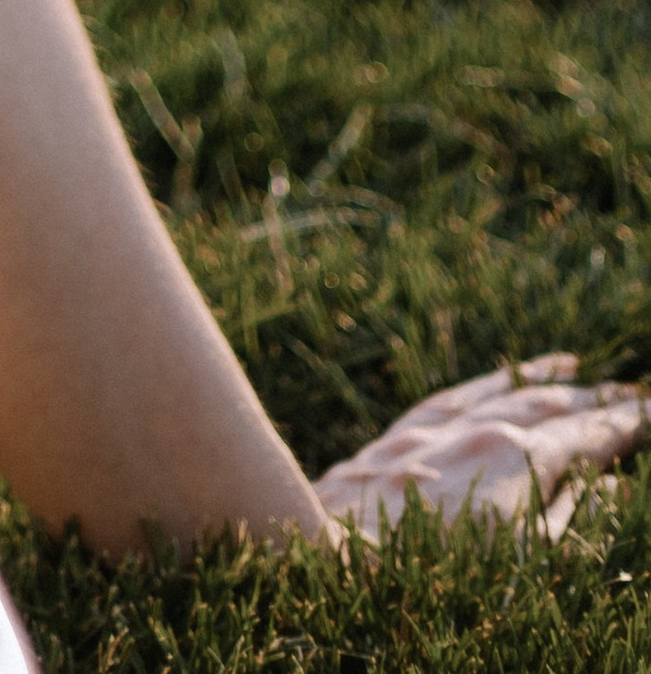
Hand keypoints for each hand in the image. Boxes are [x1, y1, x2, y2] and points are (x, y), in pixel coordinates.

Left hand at [313, 356, 650, 540]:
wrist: (329, 553)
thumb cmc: (432, 573)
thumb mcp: (521, 560)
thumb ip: (563, 516)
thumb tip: (598, 484)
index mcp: (517, 457)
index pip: (585, 434)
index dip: (622, 425)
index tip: (648, 412)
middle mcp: (479, 428)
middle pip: (550, 405)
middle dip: (594, 401)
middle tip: (632, 394)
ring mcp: (438, 428)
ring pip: (504, 393)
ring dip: (546, 384)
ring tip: (581, 374)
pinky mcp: (402, 434)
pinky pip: (457, 394)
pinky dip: (489, 382)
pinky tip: (504, 377)